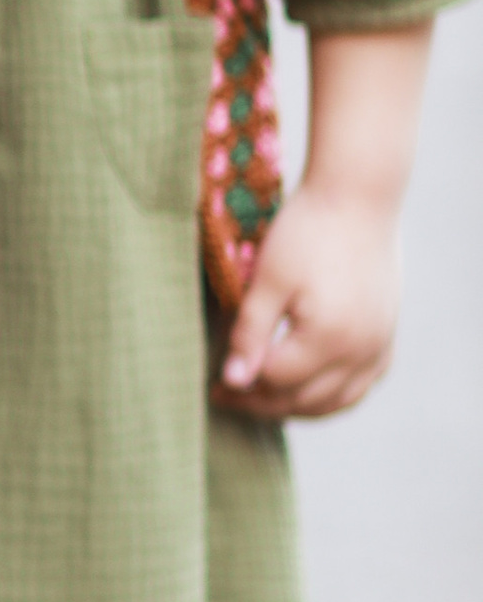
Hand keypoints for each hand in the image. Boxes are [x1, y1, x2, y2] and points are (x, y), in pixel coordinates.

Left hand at [215, 182, 402, 418]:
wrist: (358, 195)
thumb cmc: (306, 231)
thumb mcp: (268, 280)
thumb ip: (251, 333)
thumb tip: (234, 381)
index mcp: (328, 337)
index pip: (276, 381)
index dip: (241, 386)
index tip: (214, 385)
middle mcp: (361, 349)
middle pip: (307, 399)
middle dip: (264, 403)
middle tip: (230, 396)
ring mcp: (380, 343)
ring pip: (338, 400)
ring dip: (299, 406)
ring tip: (262, 399)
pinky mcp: (388, 332)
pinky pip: (363, 383)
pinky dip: (335, 394)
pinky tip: (310, 390)